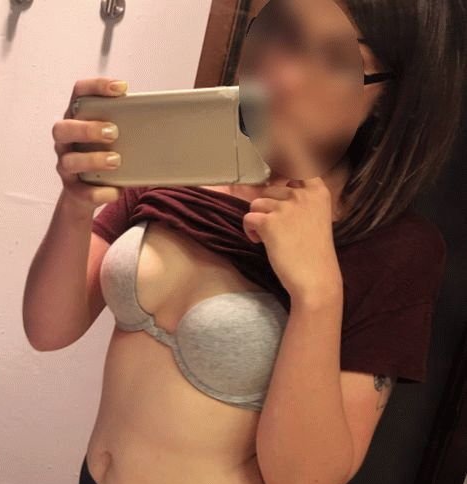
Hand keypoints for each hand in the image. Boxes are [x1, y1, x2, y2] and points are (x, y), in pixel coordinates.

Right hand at [53, 77, 127, 209]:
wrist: (88, 192)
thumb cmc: (103, 154)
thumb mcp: (112, 136)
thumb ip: (125, 123)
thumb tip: (163, 116)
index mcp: (76, 118)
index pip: (78, 93)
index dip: (96, 87)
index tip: (121, 88)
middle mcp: (65, 140)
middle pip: (63, 128)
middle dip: (88, 129)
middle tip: (114, 131)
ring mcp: (65, 164)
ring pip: (69, 161)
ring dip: (93, 159)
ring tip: (116, 160)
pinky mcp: (71, 188)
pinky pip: (81, 191)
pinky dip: (99, 192)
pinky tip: (114, 190)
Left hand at [242, 122, 342, 299]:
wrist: (316, 280)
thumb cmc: (312, 253)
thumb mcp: (311, 220)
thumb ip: (295, 202)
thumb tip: (266, 190)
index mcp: (317, 191)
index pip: (299, 159)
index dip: (285, 144)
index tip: (275, 119)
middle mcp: (304, 194)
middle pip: (269, 188)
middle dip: (264, 207)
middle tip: (276, 228)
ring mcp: (287, 206)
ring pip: (256, 203)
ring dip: (257, 221)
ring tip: (271, 239)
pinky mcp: (271, 221)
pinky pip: (248, 217)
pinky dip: (249, 230)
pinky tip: (260, 241)